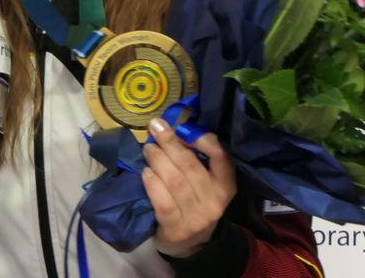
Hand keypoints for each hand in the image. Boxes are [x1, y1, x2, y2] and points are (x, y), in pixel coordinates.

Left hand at [142, 119, 236, 257]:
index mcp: (225, 186)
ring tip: (148, 149)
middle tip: (154, 130)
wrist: (190, 245)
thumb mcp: (204, 184)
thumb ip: (194, 160)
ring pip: (175, 181)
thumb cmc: (194, 203)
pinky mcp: (177, 228)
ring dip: (157, 160)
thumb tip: (168, 127)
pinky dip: (152, 182)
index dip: (204, 140)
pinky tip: (145, 173)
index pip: (223, 159)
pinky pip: (163, 200)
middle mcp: (215, 201)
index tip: (183, 127)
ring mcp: (196, 217)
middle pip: (191, 166)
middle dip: (170, 143)